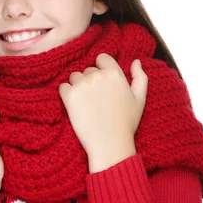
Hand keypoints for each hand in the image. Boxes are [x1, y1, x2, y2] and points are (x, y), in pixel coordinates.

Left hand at [58, 53, 147, 172]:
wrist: (110, 144)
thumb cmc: (126, 123)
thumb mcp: (140, 99)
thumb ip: (140, 77)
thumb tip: (136, 61)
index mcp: (114, 73)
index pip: (101, 58)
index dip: (102, 69)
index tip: (103, 83)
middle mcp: (97, 76)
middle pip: (88, 70)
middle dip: (90, 81)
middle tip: (96, 100)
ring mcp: (82, 85)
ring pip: (74, 77)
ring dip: (78, 86)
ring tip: (86, 104)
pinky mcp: (69, 96)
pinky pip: (63, 87)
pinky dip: (67, 94)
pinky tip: (76, 106)